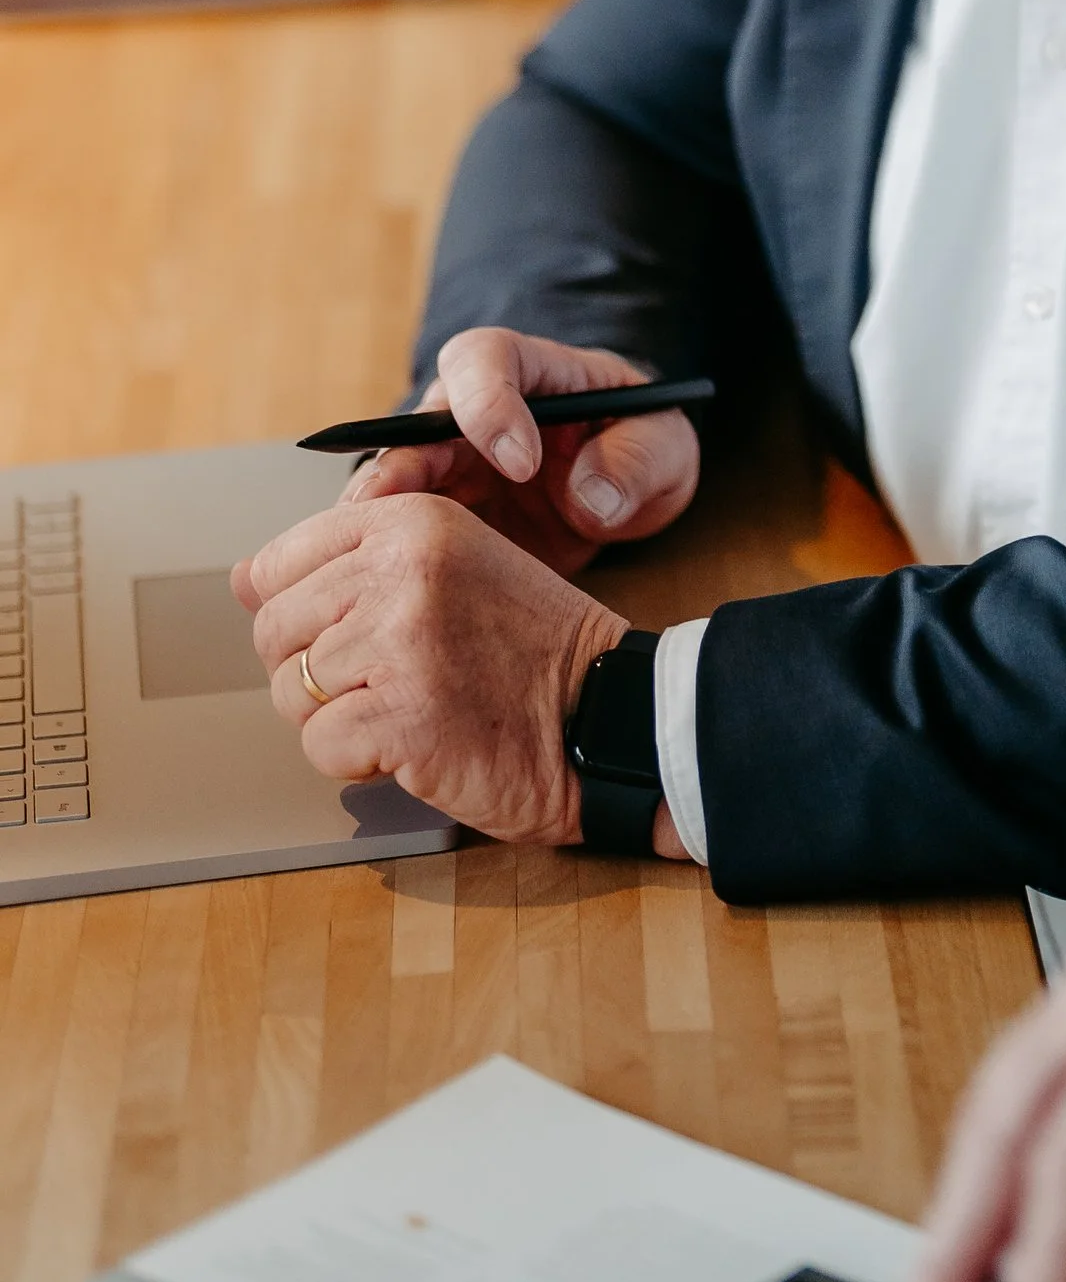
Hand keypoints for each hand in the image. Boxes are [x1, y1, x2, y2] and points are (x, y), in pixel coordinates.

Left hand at [232, 489, 657, 848]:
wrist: (607, 713)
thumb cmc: (527, 648)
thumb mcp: (447, 571)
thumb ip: (343, 565)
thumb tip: (242, 578)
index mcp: (413, 520)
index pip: (281, 562)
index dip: (304, 612)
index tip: (356, 631)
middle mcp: (402, 568)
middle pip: (275, 630)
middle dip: (315, 671)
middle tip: (390, 680)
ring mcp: (401, 642)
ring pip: (290, 692)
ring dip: (340, 717)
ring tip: (411, 707)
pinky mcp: (402, 717)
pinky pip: (320, 747)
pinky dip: (359, 761)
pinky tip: (417, 743)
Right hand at [348, 328, 700, 572]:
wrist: (626, 494)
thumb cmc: (640, 445)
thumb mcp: (664, 446)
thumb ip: (636, 462)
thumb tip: (591, 499)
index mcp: (531, 371)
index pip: (485, 360)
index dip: (489, 404)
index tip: (521, 462)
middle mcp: (473, 413)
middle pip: (418, 424)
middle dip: (401, 464)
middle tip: (390, 506)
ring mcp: (452, 467)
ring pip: (398, 482)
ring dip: (380, 516)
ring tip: (362, 550)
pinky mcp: (444, 521)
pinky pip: (405, 535)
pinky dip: (390, 557)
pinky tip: (384, 586)